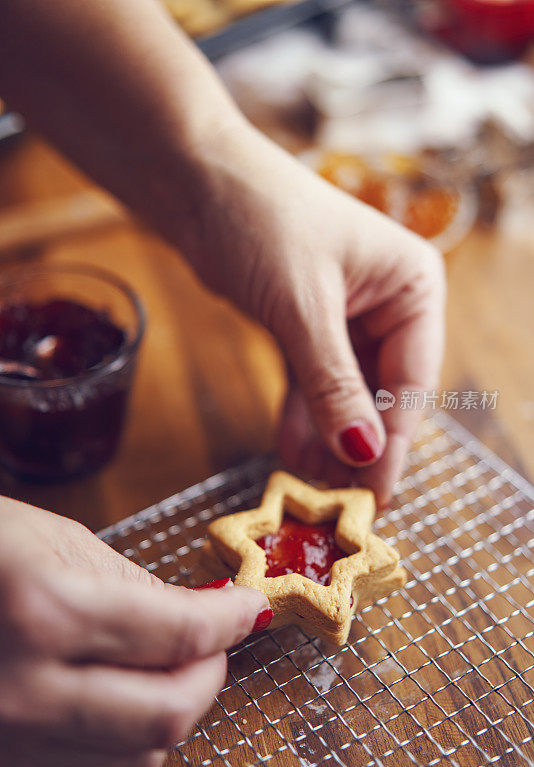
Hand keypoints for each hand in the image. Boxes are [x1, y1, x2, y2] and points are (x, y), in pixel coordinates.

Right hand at [0, 496, 267, 766]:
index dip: (230, 619)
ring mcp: (7, 736)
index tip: (251, 608)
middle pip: (167, 712)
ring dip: (176, 711)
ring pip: (134, 757)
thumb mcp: (49, 538)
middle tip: (217, 641)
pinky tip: (128, 699)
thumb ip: (129, 582)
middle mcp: (27, 688)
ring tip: (177, 668)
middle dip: (212, 674)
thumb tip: (193, 614)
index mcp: (45, 612)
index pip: (178, 631)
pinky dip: (128, 739)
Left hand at [184, 123, 445, 506]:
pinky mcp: (306, 324)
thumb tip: (363, 454)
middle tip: (342, 498)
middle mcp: (387, 302)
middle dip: (359, 443)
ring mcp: (346, 315)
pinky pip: (312, 381)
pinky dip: (302, 414)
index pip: (413, 379)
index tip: (377, 490)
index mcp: (412, 286)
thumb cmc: (262, 221)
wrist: (195, 180)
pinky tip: (292, 451)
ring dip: (328, 437)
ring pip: (346, 392)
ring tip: (312, 484)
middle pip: (382, 391)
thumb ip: (335, 385)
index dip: (394, 440)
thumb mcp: (303, 309)